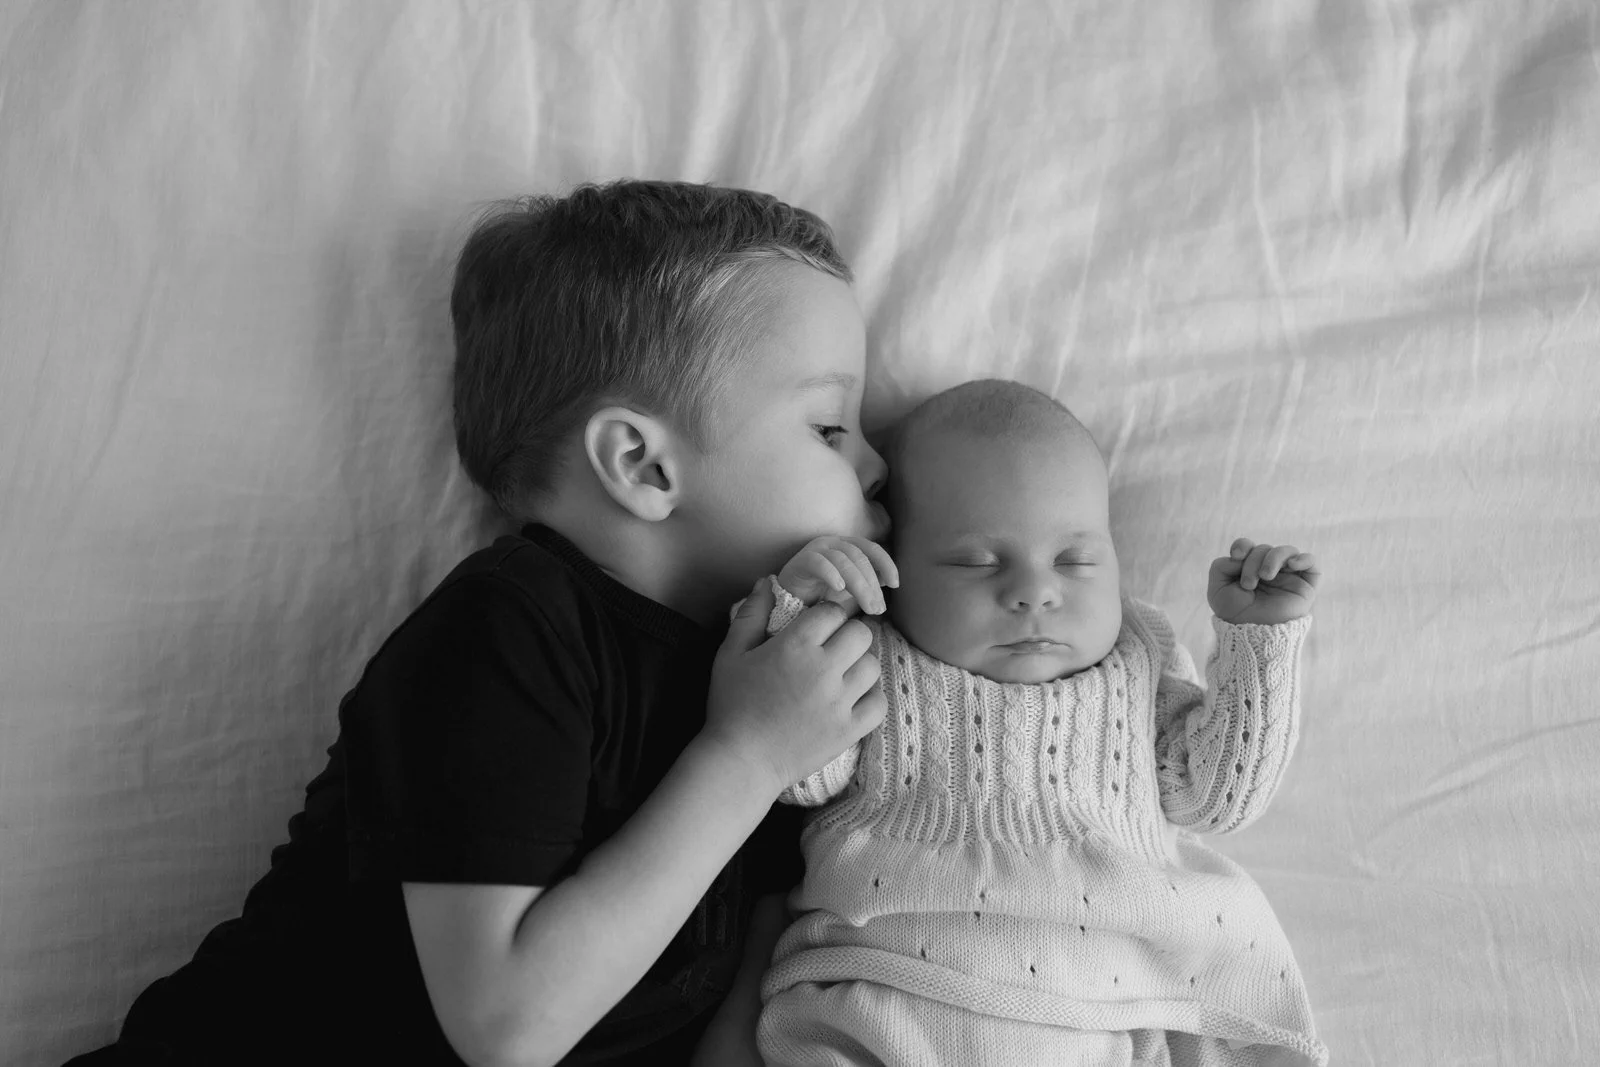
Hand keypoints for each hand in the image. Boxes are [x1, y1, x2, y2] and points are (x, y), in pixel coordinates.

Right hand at [704, 577, 885, 795]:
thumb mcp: (731, 653)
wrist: (741, 761)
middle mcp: (823, 669)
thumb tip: (767, 582)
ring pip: (872, 666)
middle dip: (848, 635)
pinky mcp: (849, 730)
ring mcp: (840, 702)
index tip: (819, 627)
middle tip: (834, 648)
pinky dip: (870, 699)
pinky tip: (852, 699)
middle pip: (861, 633)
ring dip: (859, 666)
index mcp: (795, 646)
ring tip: (842, 674)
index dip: (827, 615)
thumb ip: (751, 614)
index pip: (833, 611)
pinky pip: (878, 704)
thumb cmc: (731, 704)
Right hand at [776, 535, 898, 615]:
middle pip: (859, 557)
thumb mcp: (851, 592)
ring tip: (866, 607)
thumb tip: (888, 582)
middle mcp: (833, 544)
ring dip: (859, 585)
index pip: (872, 549)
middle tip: (878, 609)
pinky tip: (839, 588)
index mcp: (848, 547)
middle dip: (872, 584)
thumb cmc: (821, 596)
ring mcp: (816, 550)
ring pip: (843, 561)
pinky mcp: (800, 561)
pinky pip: (818, 562)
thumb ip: (868, 584)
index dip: (886, 564)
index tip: (895, 584)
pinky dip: (830, 573)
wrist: (789, 603)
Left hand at [1207, 538, 1320, 624]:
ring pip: (1286, 551)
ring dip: (1273, 559)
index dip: (1243, 545)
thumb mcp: (1217, 589)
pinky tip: (1291, 564)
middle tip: (1248, 584)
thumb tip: (1240, 556)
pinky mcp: (1305, 586)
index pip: (1249, 546)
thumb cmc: (1235, 614)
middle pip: (1264, 549)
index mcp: (1249, 569)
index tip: (1237, 555)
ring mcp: (1288, 577)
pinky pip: (1312, 563)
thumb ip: (1220, 565)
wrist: (1253, 635)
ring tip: (1265, 576)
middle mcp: (1269, 570)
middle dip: (1253, 562)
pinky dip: (1303, 558)